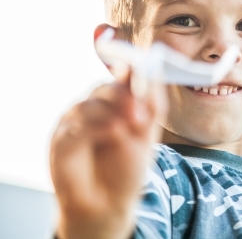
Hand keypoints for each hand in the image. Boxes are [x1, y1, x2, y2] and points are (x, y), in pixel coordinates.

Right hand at [50, 70, 164, 238]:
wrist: (108, 203)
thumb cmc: (126, 168)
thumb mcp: (147, 134)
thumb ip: (152, 103)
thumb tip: (153, 72)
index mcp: (114, 104)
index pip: (119, 77)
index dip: (129, 69)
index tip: (140, 65)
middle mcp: (92, 109)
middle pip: (105, 88)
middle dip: (124, 97)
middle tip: (140, 114)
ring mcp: (74, 122)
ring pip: (90, 104)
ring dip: (112, 114)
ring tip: (129, 130)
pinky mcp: (61, 140)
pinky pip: (77, 126)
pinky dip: (98, 127)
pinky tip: (114, 134)